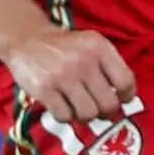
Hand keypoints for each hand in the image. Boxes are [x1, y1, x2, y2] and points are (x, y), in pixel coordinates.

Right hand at [4, 25, 138, 125]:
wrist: (27, 38)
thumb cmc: (65, 47)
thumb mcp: (91, 45)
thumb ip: (109, 66)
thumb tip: (125, 99)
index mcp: (99, 47)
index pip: (126, 82)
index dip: (126, 96)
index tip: (120, 99)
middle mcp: (83, 60)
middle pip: (108, 104)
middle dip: (104, 111)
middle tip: (97, 107)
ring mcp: (63, 75)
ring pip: (88, 114)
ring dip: (84, 116)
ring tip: (78, 107)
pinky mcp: (44, 89)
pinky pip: (65, 116)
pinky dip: (65, 115)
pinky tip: (61, 105)